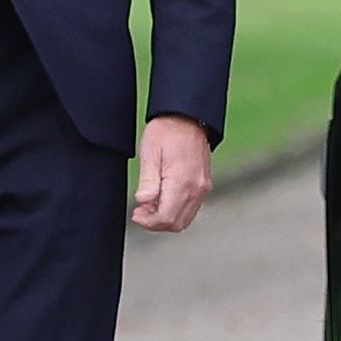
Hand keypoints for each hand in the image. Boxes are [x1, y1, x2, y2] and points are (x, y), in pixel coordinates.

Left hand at [131, 114, 211, 232]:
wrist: (188, 116)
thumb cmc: (167, 130)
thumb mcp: (150, 152)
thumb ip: (148, 180)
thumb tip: (144, 202)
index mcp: (182, 182)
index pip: (167, 218)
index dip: (149, 222)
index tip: (136, 214)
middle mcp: (197, 188)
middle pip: (177, 223)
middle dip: (156, 223)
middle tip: (140, 211)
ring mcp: (203, 187)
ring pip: (185, 218)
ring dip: (166, 217)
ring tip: (150, 204)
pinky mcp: (204, 184)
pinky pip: (191, 208)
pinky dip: (176, 210)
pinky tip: (163, 197)